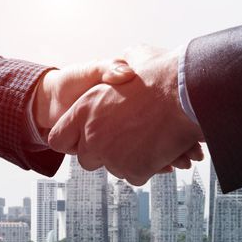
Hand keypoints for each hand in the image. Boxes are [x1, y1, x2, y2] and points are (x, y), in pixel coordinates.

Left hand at [48, 45, 204, 185]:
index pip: (59, 139)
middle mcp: (92, 136)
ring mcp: (112, 156)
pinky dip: (146, 165)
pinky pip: (134, 175)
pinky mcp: (133, 170)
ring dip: (126, 157)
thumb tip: (110, 75)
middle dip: (102, 152)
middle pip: (86, 160)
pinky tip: (157, 147)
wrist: (183, 90)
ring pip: (113, 169)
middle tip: (122, 136)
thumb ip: (107, 73)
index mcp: (83, 110)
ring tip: (146, 135)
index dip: (72, 139)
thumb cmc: (154, 74)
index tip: (82, 138)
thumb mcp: (121, 65)